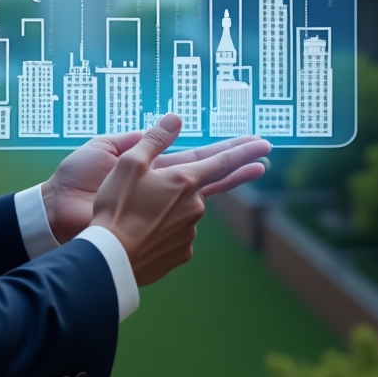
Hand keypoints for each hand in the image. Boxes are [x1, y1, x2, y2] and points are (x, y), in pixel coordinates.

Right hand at [90, 114, 270, 285]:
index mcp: (184, 180)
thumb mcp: (129, 163)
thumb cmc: (117, 207)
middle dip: (225, 176)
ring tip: (142, 212)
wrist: (111, 258)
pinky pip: (178, 233)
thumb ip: (154, 139)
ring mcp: (190, 232)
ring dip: (175, 206)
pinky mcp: (181, 253)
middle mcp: (194, 206)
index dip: (243, 151)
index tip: (265, 144)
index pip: (222, 162)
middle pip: (206, 186)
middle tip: (258, 166)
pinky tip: (146, 230)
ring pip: (187, 210)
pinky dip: (167, 228)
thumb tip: (175, 118)